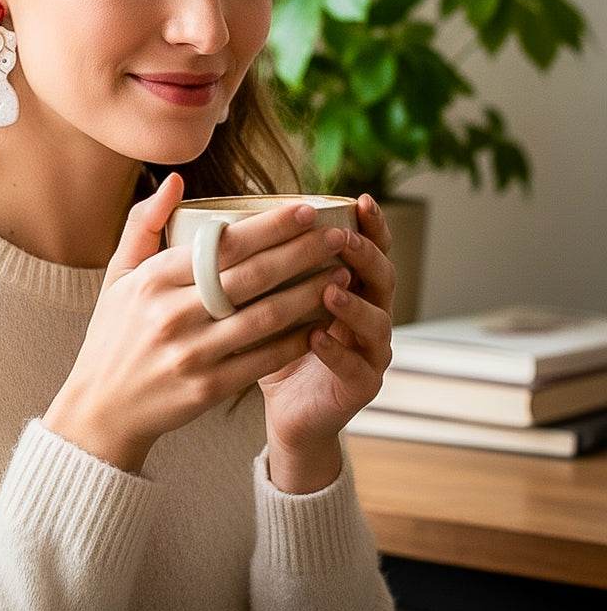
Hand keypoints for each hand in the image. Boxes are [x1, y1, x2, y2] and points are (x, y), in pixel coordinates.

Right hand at [43, 175, 358, 472]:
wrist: (101, 409)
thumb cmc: (114, 333)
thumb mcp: (118, 274)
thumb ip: (144, 223)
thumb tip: (175, 179)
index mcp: (152, 280)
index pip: (222, 245)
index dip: (270, 226)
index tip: (305, 209)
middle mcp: (171, 314)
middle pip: (251, 276)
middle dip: (302, 251)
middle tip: (338, 235)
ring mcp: (190, 354)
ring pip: (264, 317)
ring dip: (309, 293)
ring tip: (340, 274)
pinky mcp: (207, 389)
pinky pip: (263, 359)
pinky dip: (296, 340)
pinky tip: (321, 322)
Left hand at [257, 195, 394, 492]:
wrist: (287, 409)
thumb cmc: (276, 344)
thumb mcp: (269, 299)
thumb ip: (265, 264)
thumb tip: (228, 218)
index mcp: (352, 285)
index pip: (370, 248)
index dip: (371, 225)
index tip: (361, 200)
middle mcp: (370, 313)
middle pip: (382, 277)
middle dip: (364, 255)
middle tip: (341, 239)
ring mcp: (371, 351)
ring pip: (378, 321)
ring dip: (353, 303)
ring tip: (329, 289)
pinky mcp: (362, 386)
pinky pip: (357, 367)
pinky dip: (337, 351)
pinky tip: (316, 338)